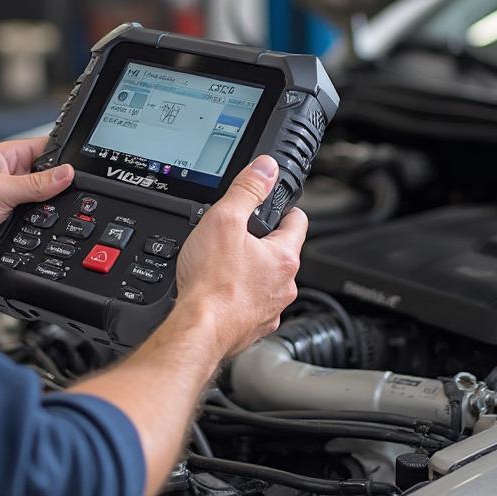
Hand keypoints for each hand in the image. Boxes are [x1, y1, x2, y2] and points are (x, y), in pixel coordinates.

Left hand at [0, 137, 73, 273]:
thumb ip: (34, 184)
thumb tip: (66, 173)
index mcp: (7, 158)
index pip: (46, 148)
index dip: (64, 155)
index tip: (82, 166)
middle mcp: (13, 177)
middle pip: (50, 178)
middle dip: (60, 187)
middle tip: (71, 195)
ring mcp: (14, 202)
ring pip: (46, 204)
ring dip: (50, 211)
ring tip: (54, 214)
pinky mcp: (14, 225)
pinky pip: (38, 226)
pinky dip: (43, 229)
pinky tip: (48, 232)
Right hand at [175, 155, 306, 357]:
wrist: (198, 329)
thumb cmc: (211, 282)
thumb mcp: (225, 219)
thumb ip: (247, 189)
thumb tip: (265, 168)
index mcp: (283, 258)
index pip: (298, 223)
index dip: (285, 209)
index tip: (277, 206)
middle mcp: (284, 286)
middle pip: (280, 253)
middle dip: (262, 241)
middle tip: (238, 233)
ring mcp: (269, 310)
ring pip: (266, 281)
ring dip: (251, 271)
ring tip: (224, 263)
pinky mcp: (252, 327)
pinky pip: (251, 304)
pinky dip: (239, 295)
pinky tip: (219, 290)